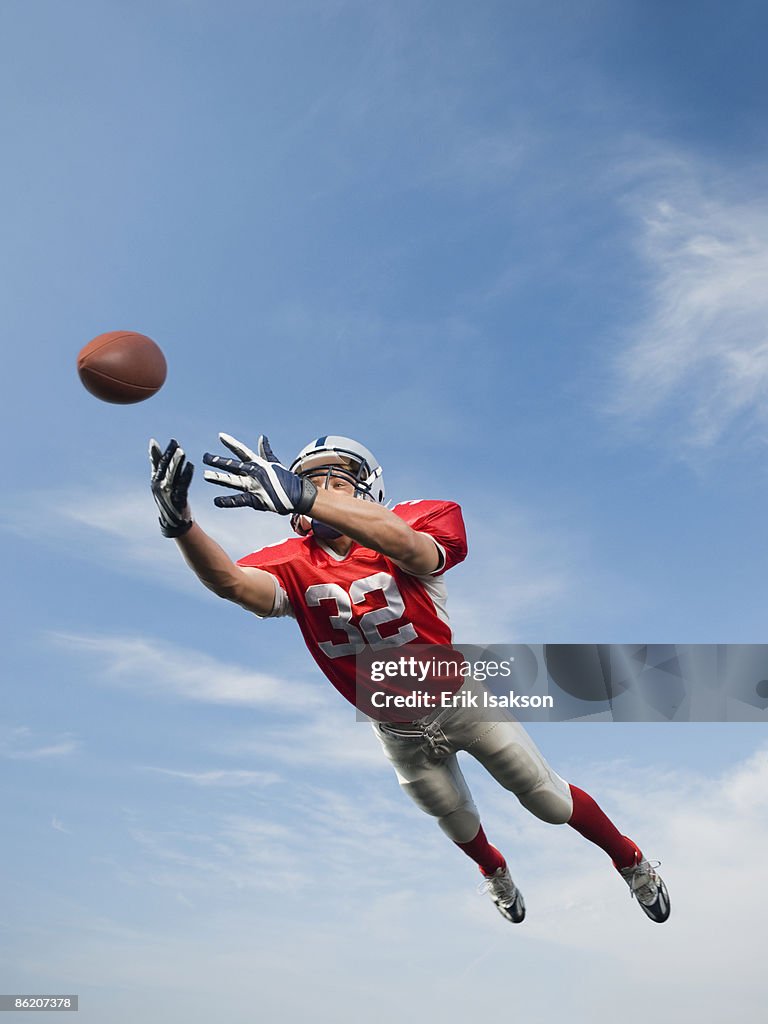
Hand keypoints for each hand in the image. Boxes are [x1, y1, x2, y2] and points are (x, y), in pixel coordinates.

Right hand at [149, 438, 193, 537]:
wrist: (174, 522)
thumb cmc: (168, 498)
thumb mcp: (160, 481)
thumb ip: (158, 464)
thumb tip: (152, 444)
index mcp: (155, 481)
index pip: (156, 464)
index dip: (155, 453)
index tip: (153, 442)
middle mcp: (159, 486)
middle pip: (164, 468)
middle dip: (169, 455)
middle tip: (174, 442)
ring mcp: (168, 493)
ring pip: (172, 475)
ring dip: (177, 463)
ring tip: (181, 451)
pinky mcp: (178, 499)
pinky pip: (183, 485)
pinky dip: (186, 475)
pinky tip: (190, 466)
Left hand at [203, 433, 317, 515]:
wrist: (298, 495)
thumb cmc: (286, 479)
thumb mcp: (274, 463)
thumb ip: (266, 451)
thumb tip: (263, 437)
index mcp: (258, 464)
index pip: (242, 451)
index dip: (231, 443)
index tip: (220, 436)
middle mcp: (254, 473)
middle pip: (232, 465)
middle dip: (218, 461)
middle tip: (204, 457)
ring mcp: (254, 486)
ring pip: (232, 480)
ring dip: (218, 477)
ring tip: (205, 475)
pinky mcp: (256, 499)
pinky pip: (239, 500)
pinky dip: (227, 501)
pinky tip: (216, 501)